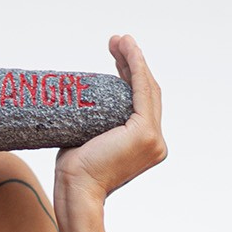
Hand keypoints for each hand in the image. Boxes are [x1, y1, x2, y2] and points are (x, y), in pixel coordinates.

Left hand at [55, 34, 165, 204]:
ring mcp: (154, 139)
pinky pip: (141, 91)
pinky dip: (135, 67)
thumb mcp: (88, 139)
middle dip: (132, 63)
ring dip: (134, 59)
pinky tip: (127, 50)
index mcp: (145, 145)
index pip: (140, 102)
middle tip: (116, 41)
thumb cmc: (75, 171)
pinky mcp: (145, 133)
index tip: (116, 56)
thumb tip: (82, 102)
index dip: (130, 75)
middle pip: (146, 92)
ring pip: (146, 88)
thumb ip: (95, 122)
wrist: (76, 191)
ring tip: (119, 39)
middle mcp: (156, 143)